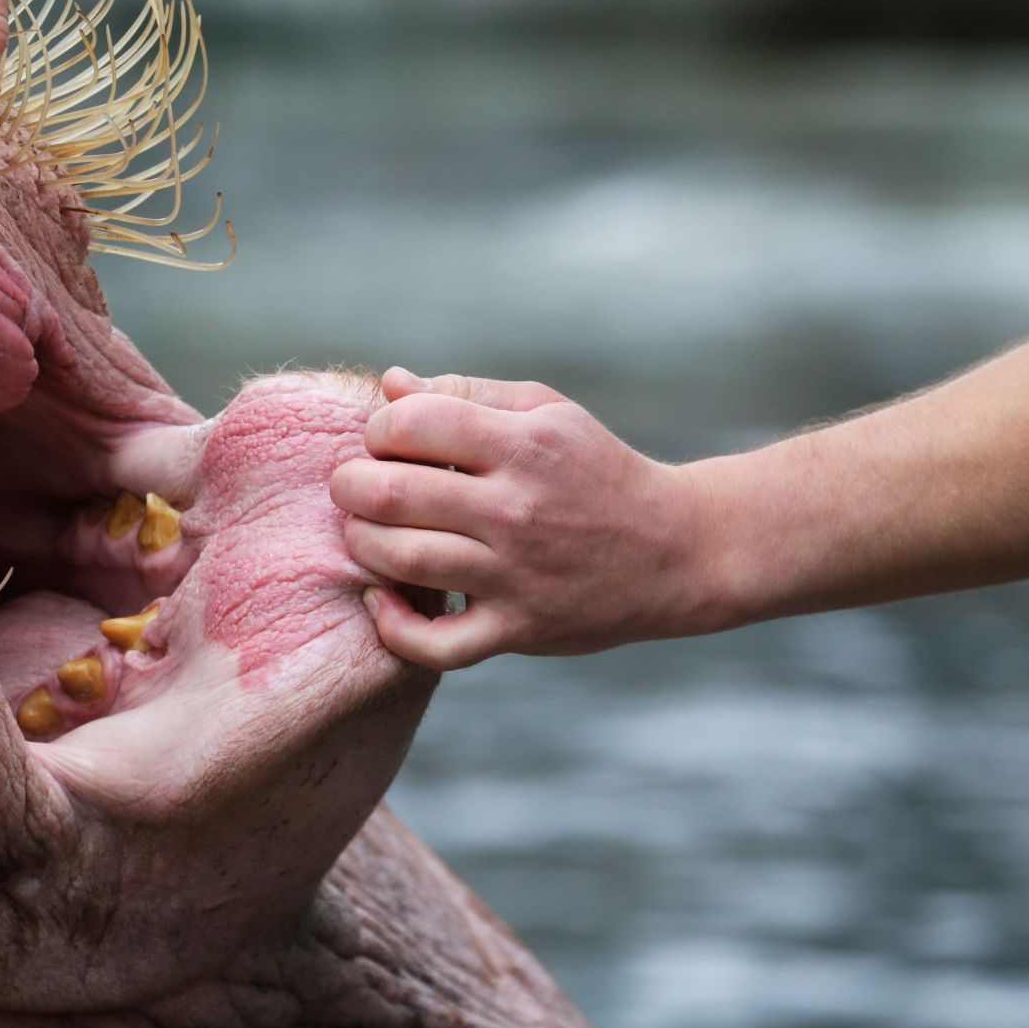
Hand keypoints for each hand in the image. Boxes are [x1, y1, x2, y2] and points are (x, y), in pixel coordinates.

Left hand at [330, 368, 722, 669]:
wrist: (678, 550)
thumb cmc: (597, 472)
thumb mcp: (547, 414)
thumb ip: (466, 395)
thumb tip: (390, 384)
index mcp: (525, 446)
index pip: (412, 424)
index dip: (378, 429)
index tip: (385, 443)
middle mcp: (518, 510)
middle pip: (391, 494)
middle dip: (350, 486)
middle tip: (352, 488)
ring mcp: (517, 575)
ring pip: (401, 561)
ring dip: (361, 544)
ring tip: (365, 533)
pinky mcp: (519, 630)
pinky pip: (435, 644)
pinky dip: (392, 626)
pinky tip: (381, 599)